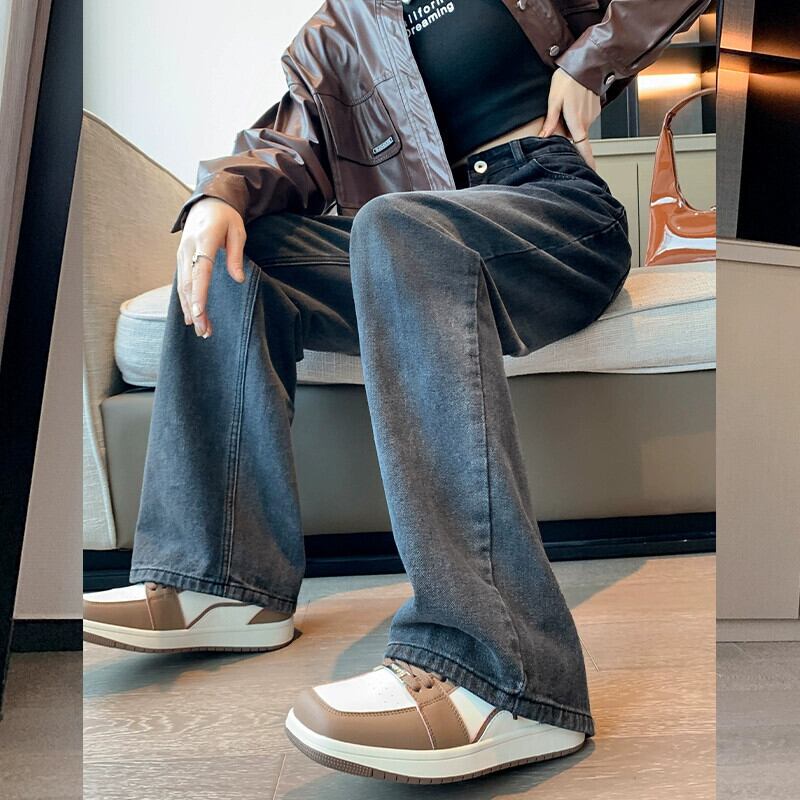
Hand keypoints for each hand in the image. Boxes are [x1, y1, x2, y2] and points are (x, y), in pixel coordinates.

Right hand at [178, 197, 246, 337]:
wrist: (206, 201)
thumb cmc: (226, 217)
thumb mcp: (238, 231)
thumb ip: (236, 256)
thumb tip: (238, 279)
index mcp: (203, 241)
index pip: (200, 273)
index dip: (199, 295)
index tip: (199, 314)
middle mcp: (188, 249)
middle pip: (188, 285)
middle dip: (195, 310)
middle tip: (204, 332)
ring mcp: (181, 254)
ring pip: (182, 286)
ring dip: (190, 309)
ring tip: (200, 330)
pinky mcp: (181, 258)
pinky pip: (181, 282)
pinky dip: (185, 300)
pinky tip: (191, 316)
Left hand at [539, 67, 600, 169]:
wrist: (584, 63)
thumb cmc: (568, 79)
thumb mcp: (554, 100)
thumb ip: (551, 121)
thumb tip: (544, 137)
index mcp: (577, 122)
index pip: (583, 148)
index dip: (587, 161)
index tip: (591, 171)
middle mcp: (587, 120)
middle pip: (577, 137)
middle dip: (568, 135)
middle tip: (559, 121)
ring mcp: (593, 114)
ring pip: (580, 126)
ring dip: (572, 123)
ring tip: (565, 107)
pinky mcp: (595, 108)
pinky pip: (584, 118)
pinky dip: (577, 115)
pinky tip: (573, 103)